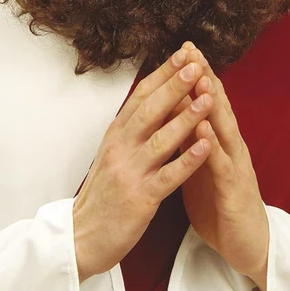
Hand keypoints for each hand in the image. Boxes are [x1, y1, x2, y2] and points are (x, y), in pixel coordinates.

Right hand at [72, 42, 215, 281]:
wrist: (81, 237)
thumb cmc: (104, 193)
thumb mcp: (113, 152)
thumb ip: (132, 127)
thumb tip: (155, 96)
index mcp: (116, 134)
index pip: (140, 96)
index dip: (162, 74)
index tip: (182, 54)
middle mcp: (121, 147)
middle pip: (150, 110)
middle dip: (174, 86)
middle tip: (194, 63)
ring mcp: (130, 172)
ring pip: (161, 139)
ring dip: (186, 117)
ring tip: (208, 97)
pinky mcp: (141, 198)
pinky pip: (169, 176)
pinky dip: (188, 159)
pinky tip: (207, 146)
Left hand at [173, 43, 269, 290]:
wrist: (248, 246)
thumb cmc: (220, 203)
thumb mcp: (200, 164)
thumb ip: (190, 138)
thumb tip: (172, 111)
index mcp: (219, 139)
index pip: (207, 100)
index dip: (196, 74)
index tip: (182, 48)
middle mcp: (230, 146)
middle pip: (217, 104)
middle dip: (204, 75)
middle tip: (191, 48)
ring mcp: (235, 166)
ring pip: (222, 128)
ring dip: (211, 102)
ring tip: (199, 76)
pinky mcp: (234, 191)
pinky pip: (221, 166)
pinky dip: (211, 146)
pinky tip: (202, 129)